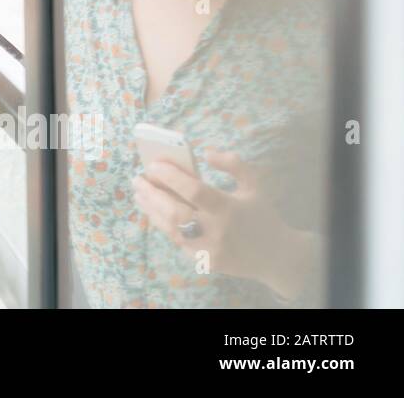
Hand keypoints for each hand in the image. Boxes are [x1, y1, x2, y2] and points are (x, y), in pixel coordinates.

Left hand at [132, 149, 315, 299]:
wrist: (278, 257)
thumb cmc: (261, 214)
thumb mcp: (254, 184)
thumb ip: (233, 164)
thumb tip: (206, 152)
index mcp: (229, 208)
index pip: (194, 191)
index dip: (171, 177)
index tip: (153, 165)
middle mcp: (217, 230)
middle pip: (175, 212)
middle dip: (151, 193)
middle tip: (137, 178)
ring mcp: (209, 249)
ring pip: (171, 228)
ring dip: (151, 209)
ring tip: (139, 193)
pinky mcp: (204, 262)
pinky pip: (177, 241)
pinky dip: (163, 224)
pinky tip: (153, 211)